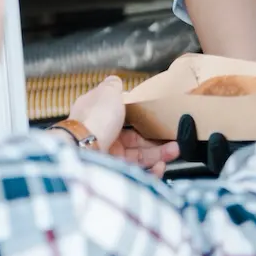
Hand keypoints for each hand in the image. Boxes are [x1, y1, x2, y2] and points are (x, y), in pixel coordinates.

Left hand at [64, 76, 180, 176]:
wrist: (81, 149)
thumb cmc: (94, 120)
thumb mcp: (106, 92)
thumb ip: (114, 86)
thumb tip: (116, 80)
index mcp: (102, 117)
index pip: (127, 118)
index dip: (146, 119)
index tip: (161, 119)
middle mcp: (105, 137)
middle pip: (138, 140)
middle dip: (159, 140)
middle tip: (174, 139)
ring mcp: (109, 156)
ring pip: (140, 157)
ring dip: (160, 154)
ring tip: (174, 151)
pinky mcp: (114, 173)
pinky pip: (137, 174)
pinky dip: (152, 172)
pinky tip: (160, 166)